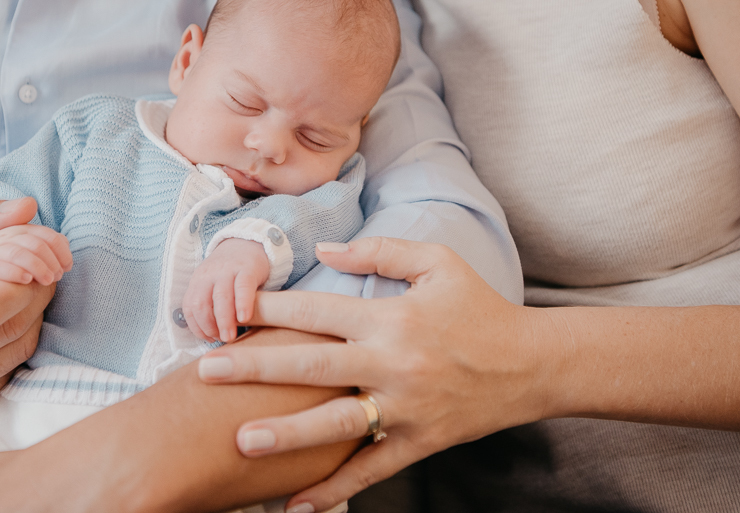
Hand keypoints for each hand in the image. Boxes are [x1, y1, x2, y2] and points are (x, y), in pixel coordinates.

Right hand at [0, 197, 67, 415]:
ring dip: (34, 316)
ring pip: (18, 351)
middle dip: (35, 294)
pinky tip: (5, 322)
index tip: (30, 261)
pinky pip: (13, 372)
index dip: (21, 281)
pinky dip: (21, 341)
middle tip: (37, 271)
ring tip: (19, 292)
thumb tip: (26, 209)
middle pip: (7, 329)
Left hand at [182, 238, 269, 342]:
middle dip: (208, 326)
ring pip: (220, 297)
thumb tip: (208, 336)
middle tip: (220, 340)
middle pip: (201, 303)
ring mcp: (227, 270)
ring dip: (224, 321)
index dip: (197, 327)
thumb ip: (207, 304)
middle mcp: (209, 275)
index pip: (190, 307)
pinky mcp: (247, 268)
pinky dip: (242, 304)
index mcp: (198, 281)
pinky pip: (242, 287)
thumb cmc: (229, 273)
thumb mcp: (211, 285)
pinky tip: (244, 318)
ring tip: (230, 336)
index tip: (208, 339)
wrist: (247, 244)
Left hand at [195, 237, 557, 512]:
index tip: (232, 308)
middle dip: (256, 368)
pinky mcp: (418, 442)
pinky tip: (296, 504)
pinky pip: (371, 469)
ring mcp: (405, 407)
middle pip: (312, 365)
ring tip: (242, 441)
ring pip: (336, 424)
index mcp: (391, 317)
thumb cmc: (479, 308)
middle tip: (206, 372)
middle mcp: (392, 363)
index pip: (318, 310)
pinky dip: (334, 489)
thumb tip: (323, 251)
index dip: (271, 308)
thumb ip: (378, 251)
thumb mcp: (437, 262)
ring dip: (286, 434)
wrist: (533, 364)